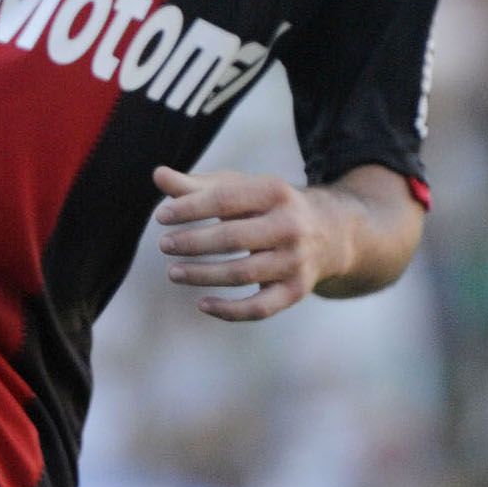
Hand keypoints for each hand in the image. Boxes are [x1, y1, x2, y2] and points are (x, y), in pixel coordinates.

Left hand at [153, 166, 356, 322]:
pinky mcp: (296, 291)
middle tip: (164, 245)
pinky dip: (229, 311)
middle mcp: (290, 227)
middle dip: (193, 242)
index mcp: (275, 192)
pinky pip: (260, 308)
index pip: (225, 200)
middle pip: (233, 238)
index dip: (189, 209)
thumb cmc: (268, 207)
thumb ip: (197, 185)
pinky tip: (202, 304)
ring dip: (202, 275)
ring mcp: (296, 261)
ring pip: (242, 274)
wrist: (329, 233)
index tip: (160, 217)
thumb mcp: (239, 189)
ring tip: (173, 272)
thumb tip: (158, 176)